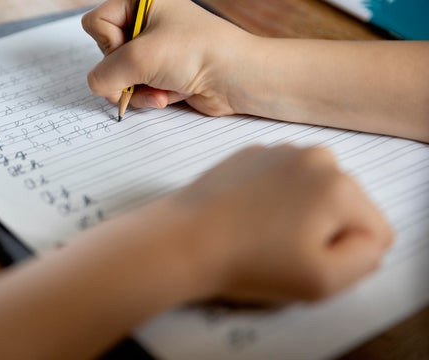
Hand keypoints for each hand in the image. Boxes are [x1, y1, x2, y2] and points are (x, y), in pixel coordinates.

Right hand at [82, 0, 252, 115]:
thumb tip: (98, 86)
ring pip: (122, 75)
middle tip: (147, 75)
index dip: (108, 44)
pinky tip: (169, 96)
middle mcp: (146, 21)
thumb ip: (104, 75)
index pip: (97, 23)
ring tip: (161, 91)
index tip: (133, 51)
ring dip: (138, 89)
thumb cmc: (197, 53)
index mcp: (141, 1)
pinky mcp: (164, 71)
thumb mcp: (139, 59)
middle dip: (126, 73)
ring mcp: (155, 47)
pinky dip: (150, 95)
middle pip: (108, 53)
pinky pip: (138, 87)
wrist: (237, 77)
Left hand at [165, 145, 392, 302]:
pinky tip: (246, 218)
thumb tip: (367, 239)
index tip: (307, 261)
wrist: (183, 241)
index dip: (347, 257)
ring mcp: (279, 151)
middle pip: (344, 208)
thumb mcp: (323, 282)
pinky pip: (280, 182)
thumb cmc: (250, 263)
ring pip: (312, 193)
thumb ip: (365, 260)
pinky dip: (271, 200)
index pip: (375, 232)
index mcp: (340, 186)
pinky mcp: (249, 154)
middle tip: (283, 251)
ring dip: (298, 215)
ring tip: (261, 235)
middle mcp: (316, 157)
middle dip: (323, 233)